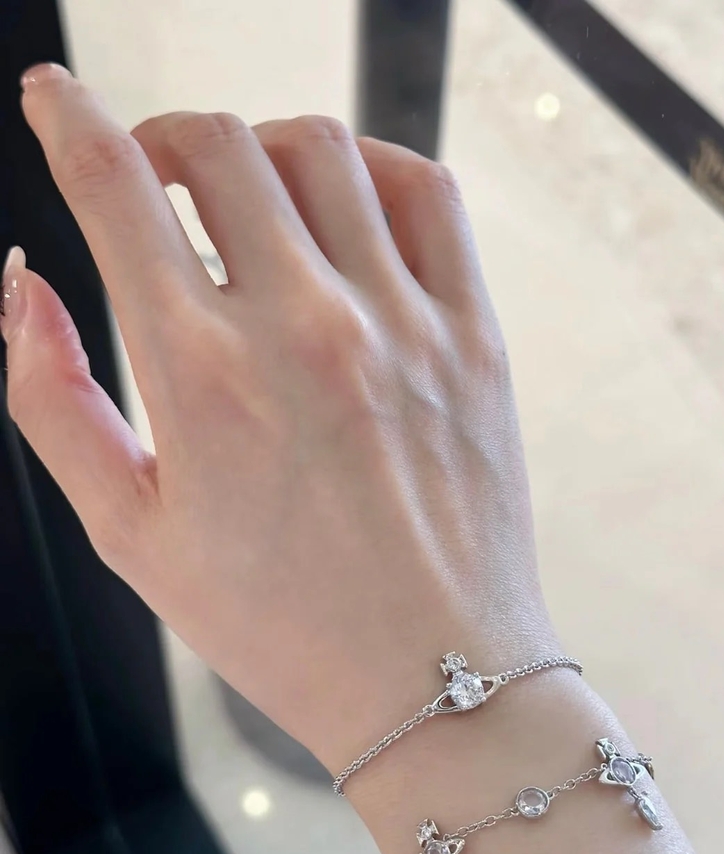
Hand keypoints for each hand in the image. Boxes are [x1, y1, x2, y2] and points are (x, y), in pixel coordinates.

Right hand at [2, 63, 557, 770]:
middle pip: (217, 143)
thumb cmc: (282, 625)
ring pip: (322, 148)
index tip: (56, 98)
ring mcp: (402, 324)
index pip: (113, 189)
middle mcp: (304, 329)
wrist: (433, 680)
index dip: (69, 119)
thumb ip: (55, 402)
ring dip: (263, 150)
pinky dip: (374, 169)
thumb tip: (21, 286)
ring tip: (250, 201)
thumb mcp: (132, 537)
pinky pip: (427, 192)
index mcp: (202, 377)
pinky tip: (347, 210)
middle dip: (163, 140)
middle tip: (155, 179)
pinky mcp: (473, 336)